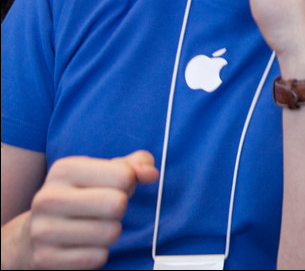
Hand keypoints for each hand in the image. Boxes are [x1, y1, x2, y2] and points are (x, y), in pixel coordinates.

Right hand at [19, 152, 157, 269]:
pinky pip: (98, 257)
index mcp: (64, 169)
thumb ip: (135, 164)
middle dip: (120, 208)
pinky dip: (99, 252)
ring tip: (94, 226)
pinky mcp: (45, 258)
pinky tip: (83, 244)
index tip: (114, 187)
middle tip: (105, 210)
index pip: (123, 175)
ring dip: (111, 231)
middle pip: (117, 204)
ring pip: (110, 232)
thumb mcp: (103, 172)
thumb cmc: (80, 195)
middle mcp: (48, 198)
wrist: (33, 232)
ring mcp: (42, 230)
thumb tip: (151, 173)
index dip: (128, 183)